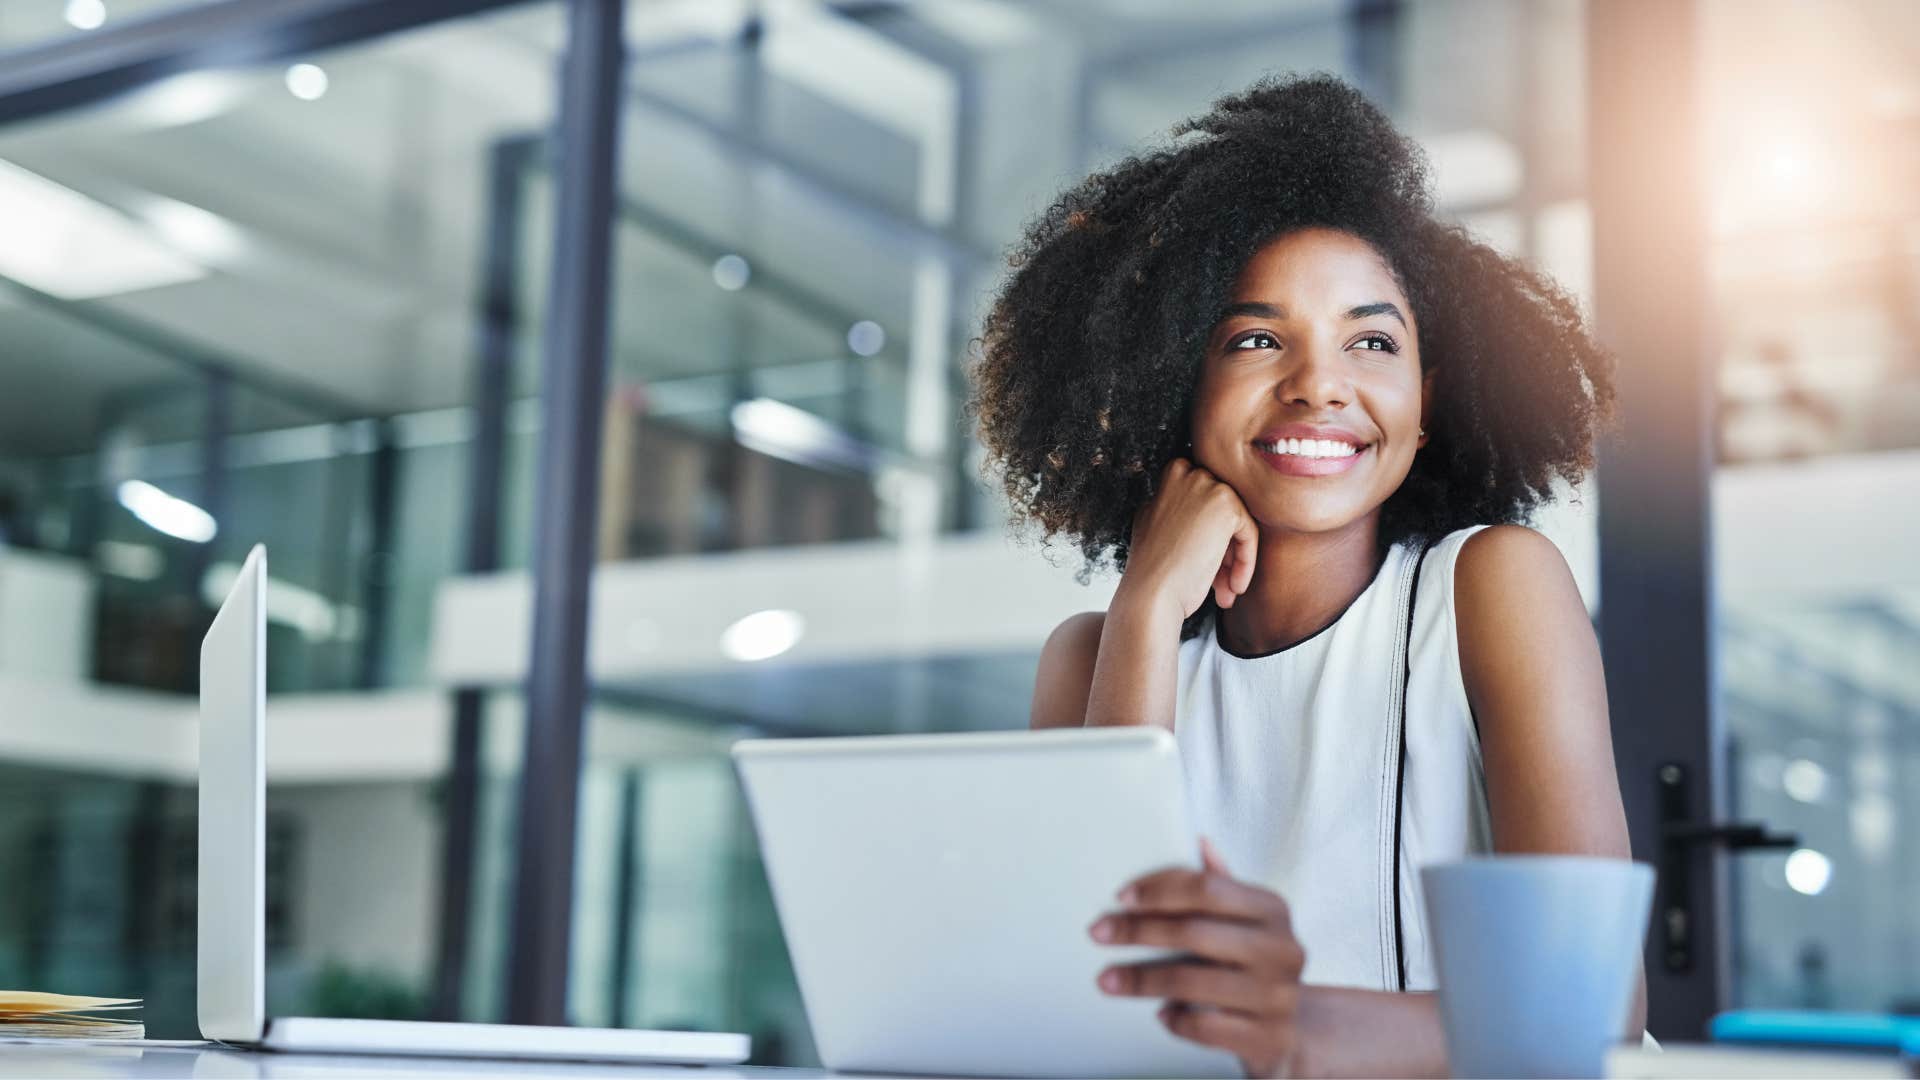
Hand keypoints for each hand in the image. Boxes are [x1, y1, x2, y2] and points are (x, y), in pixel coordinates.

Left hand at [1090, 840, 1304, 1078]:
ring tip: (1107, 979)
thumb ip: (1222, 885)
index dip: (1159, 890)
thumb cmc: (1255, 964)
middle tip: (1098, 934)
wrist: (1292, 1029)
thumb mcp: (1248, 921)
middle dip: (1138, 931)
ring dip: (1141, 980)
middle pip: (1194, 932)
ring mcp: (1277, 995)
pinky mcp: (1268, 1036)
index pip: (1208, 888)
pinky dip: (1175, 1020)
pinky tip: (1160, 1013)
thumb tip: (1200, 842)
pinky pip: (1205, 1026)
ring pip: (1192, 982)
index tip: (1120, 898)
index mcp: (1272, 909)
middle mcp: (1281, 949)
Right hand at [1120, 458, 1258, 621]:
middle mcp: (1188, 473)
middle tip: (1219, 583)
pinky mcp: (1227, 506)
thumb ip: (1177, 508)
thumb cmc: (1152, 570)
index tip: (1207, 564)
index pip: (1206, 502)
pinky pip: (1248, 534)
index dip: (1208, 535)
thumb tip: (1205, 512)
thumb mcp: (1155, 524)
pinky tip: (1233, 587)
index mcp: (1170, 476)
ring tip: (1226, 592)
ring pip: (1237, 524)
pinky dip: (1245, 562)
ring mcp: (1208, 486)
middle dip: (1224, 549)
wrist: (1151, 593)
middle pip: (1223, 511)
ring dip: (1234, 560)